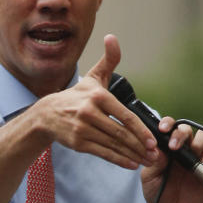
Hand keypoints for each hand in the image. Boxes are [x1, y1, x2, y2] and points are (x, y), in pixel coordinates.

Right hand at [36, 35, 159, 169]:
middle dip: (140, 146)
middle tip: (155, 154)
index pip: (125, 116)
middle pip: (121, 133)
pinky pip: (103, 153)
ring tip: (147, 161)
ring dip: (132, 155)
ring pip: (113, 145)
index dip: (141, 130)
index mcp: (98, 97)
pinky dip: (118, 160)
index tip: (153, 140)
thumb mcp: (93, 77)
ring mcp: (83, 130)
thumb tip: (112, 38)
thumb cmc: (76, 97)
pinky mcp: (78, 143)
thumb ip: (108, 59)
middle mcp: (90, 113)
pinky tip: (131, 164)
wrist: (47, 115)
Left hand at [142, 117, 202, 202]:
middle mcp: (183, 149)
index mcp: (166, 148)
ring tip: (188, 155)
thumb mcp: (149, 178)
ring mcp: (197, 157)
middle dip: (180, 133)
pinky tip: (201, 167)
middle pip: (187, 129)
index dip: (167, 124)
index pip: (169, 128)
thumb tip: (157, 147)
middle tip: (173, 146)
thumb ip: (154, 162)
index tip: (162, 129)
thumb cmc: (158, 195)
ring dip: (197, 142)